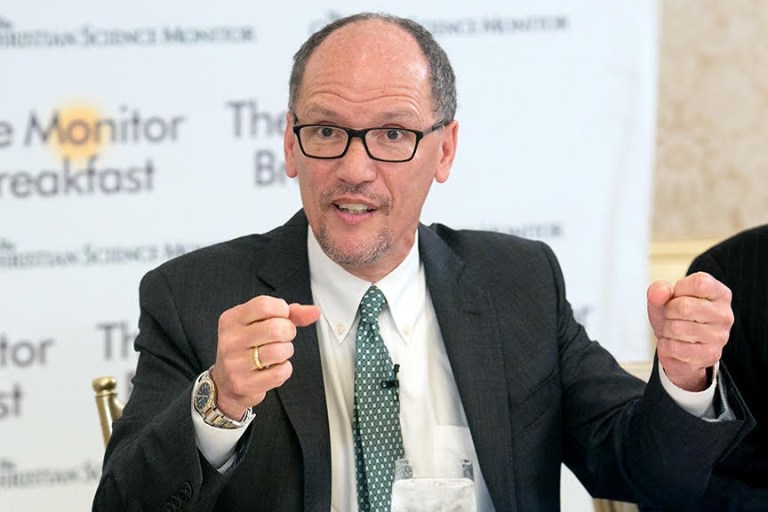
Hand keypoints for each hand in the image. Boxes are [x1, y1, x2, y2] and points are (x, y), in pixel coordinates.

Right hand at [210, 296, 320, 418]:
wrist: (225, 384)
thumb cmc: (246, 349)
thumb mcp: (260, 325)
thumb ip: (289, 314)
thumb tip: (314, 312)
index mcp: (232, 319)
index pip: (265, 305)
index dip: (282, 311)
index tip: (281, 318)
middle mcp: (230, 340)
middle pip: (276, 327)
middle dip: (288, 332)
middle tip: (283, 337)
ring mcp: (235, 363)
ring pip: (280, 351)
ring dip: (286, 352)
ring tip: (277, 354)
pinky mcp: (244, 383)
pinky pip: (280, 373)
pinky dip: (284, 370)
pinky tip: (273, 368)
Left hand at [647, 272, 733, 390]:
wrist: (679, 348)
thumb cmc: (675, 318)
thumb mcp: (663, 299)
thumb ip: (659, 291)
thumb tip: (661, 291)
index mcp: (720, 293)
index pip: (699, 283)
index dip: (679, 289)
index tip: (678, 297)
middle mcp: (725, 315)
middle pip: (684, 307)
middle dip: (667, 312)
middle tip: (672, 317)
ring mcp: (720, 337)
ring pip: (677, 329)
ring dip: (666, 331)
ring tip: (673, 331)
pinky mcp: (710, 356)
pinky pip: (674, 348)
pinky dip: (665, 347)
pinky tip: (674, 345)